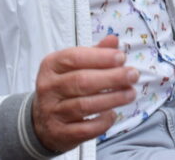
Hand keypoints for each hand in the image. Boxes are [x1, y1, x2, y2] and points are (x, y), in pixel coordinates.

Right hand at [32, 35, 137, 152]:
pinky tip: (112, 114)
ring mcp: (52, 112)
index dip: (100, 57)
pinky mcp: (60, 133)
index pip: (74, 58)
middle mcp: (48, 88)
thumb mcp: (73, 66)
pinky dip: (102, 122)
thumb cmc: (64, 87)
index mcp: (51, 66)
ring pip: (84, 105)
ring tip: (131, 93)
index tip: (121, 57)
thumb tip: (114, 40)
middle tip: (133, 75)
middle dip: (112, 77)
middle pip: (81, 81)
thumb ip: (95, 53)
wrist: (42, 122)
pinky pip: (85, 129)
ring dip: (112, 99)